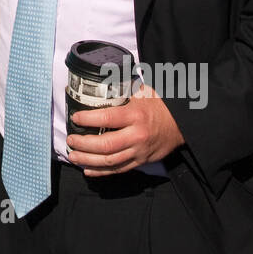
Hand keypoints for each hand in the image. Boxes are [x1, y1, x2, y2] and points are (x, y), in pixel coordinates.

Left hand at [66, 85, 184, 175]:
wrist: (182, 125)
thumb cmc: (160, 106)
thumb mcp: (142, 92)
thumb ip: (122, 89)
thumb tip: (100, 81)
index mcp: (135, 115)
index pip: (107, 118)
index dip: (88, 119)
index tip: (75, 118)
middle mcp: (136, 135)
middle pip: (106, 145)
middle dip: (84, 144)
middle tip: (70, 140)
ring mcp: (139, 151)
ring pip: (110, 161)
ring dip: (88, 160)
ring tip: (73, 156)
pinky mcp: (141, 161)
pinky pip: (119, 170)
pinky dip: (101, 172)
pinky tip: (87, 170)